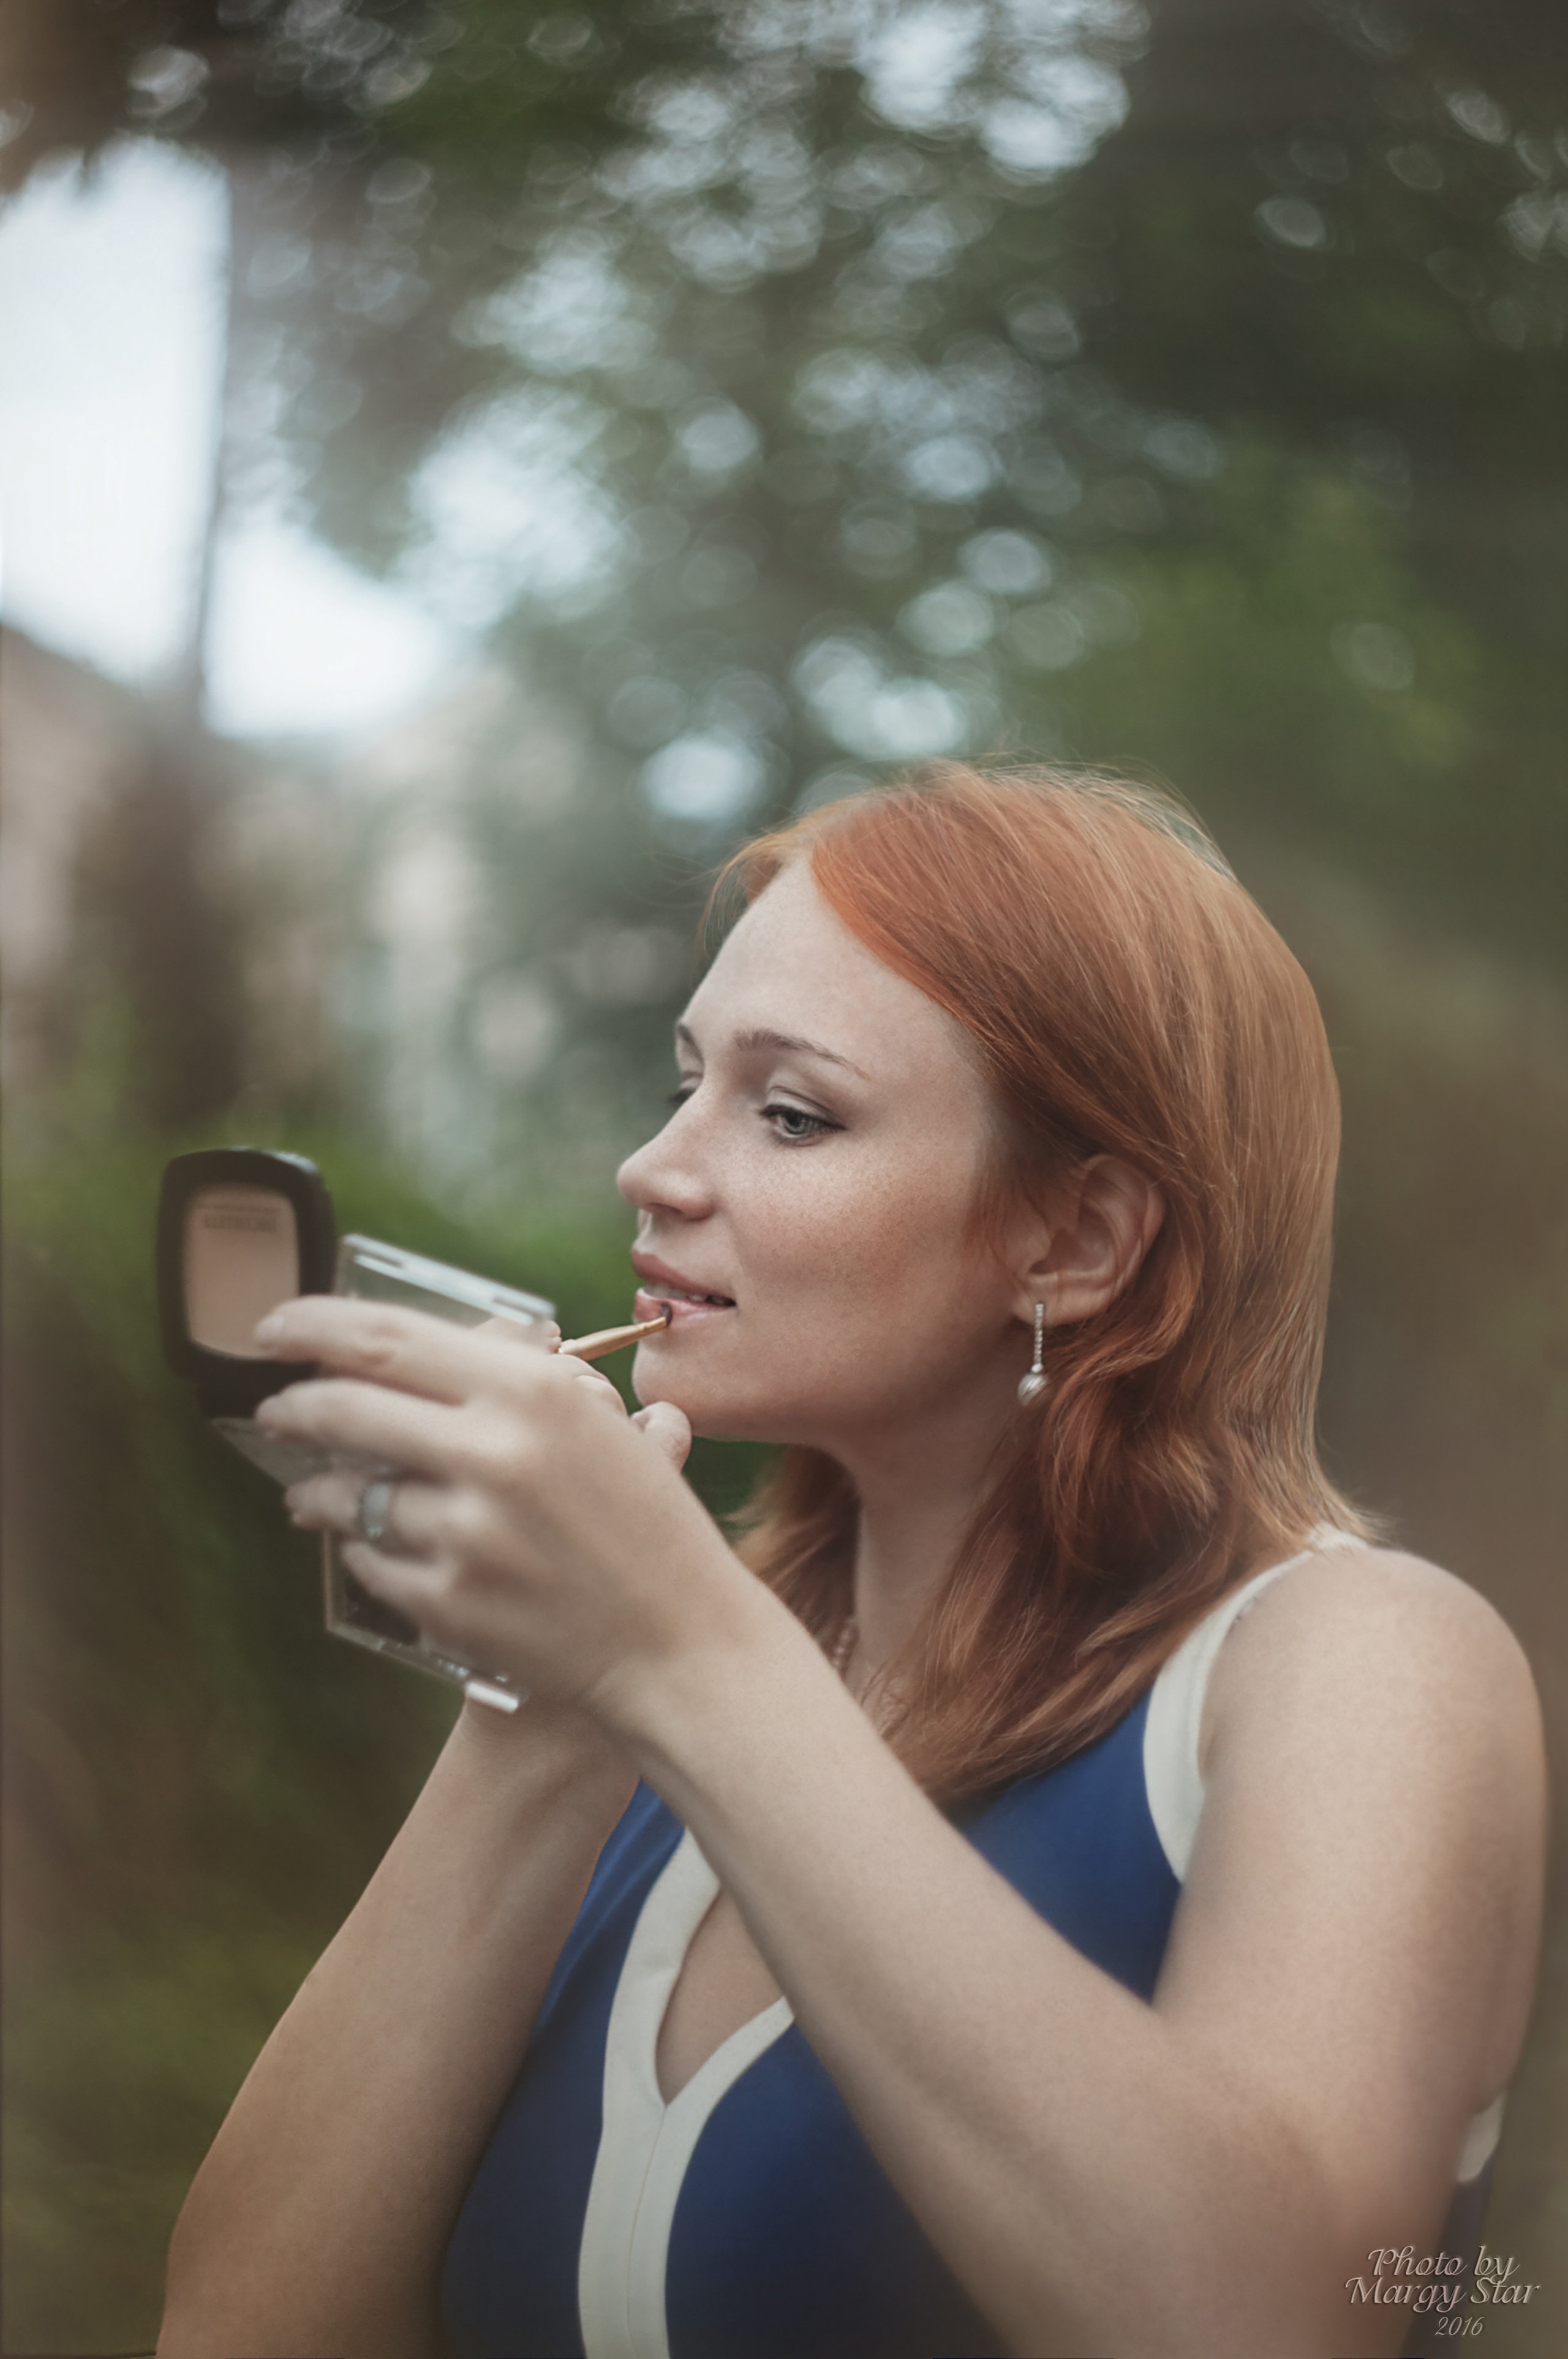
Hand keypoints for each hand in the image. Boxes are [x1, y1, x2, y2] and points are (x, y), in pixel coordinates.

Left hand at [253, 1296, 737, 1724]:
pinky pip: (370, 1561)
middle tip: (274, 1408)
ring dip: (316, 1488)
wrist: (681, 1644)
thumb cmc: (646, 1527)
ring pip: (346, 1494)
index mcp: (533, 1392)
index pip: (387, 1337)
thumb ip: (512, 1377)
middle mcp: (493, 1454)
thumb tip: (414, 1348)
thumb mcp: (596, 1424)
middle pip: (344, 1408)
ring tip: (313, 1490)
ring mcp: (465, 1533)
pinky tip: (381, 1547)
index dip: (312, 1325)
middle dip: (291, 1406)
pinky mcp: (446, 1603)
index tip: (275, 1327)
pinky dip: (364, 1549)